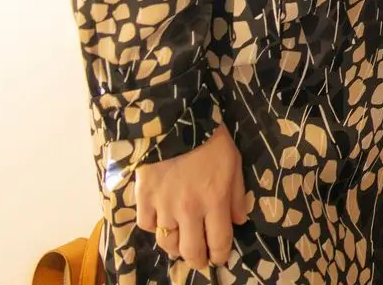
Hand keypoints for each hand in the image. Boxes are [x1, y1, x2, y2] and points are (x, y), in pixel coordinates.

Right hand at [135, 126, 248, 270]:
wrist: (174, 121)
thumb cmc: (210, 140)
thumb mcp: (234, 163)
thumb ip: (237, 195)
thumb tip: (239, 221)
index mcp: (214, 201)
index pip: (218, 242)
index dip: (219, 255)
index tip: (219, 259)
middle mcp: (189, 210)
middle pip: (191, 250)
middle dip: (197, 260)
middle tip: (200, 260)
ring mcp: (164, 206)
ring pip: (166, 242)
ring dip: (174, 247)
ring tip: (179, 244)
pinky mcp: (143, 198)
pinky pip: (146, 225)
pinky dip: (154, 226)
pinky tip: (160, 220)